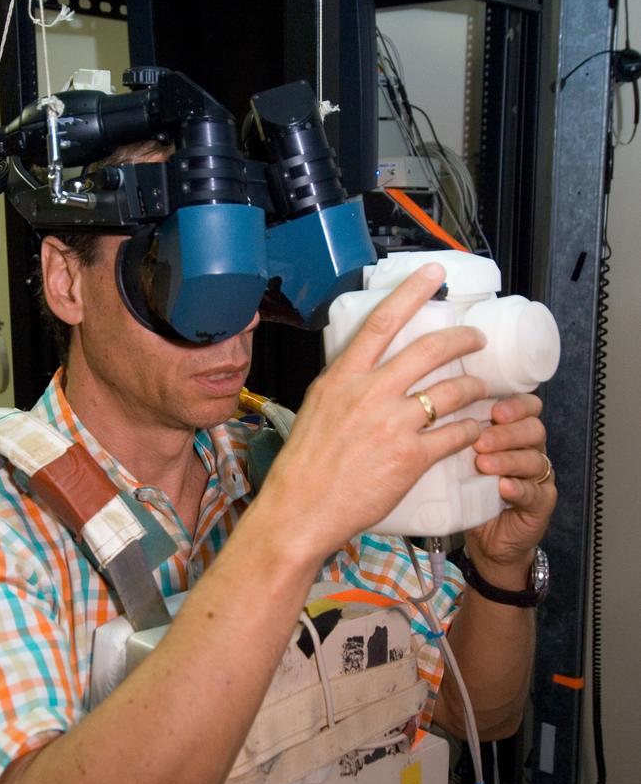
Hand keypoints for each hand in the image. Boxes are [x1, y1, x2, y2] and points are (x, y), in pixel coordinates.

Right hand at [258, 263, 489, 564]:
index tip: (434, 273)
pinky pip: (454, 434)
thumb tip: (366, 368)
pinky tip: (475, 429)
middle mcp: (369, 394)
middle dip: (462, 338)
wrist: (301, 510)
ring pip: (451, 391)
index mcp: (342, 378)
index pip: (382, 322)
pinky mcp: (411, 458)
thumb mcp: (316, 408)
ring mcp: (393, 425)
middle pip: (429, 351)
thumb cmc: (304, 465)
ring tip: (482, 387)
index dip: (412, 293)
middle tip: (476, 338)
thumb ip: (344, 384)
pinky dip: (470, 429)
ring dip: (474, 385)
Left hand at [467, 392, 556, 578]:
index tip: (494, 409)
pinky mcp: (542, 504)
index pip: (528, 408)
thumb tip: (433, 419)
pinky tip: (504, 487)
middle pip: (533, 430)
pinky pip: (535, 493)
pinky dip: (519, 488)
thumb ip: (459, 440)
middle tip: (481, 440)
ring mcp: (539, 478)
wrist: (488, 540)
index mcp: (516, 435)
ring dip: (508, 459)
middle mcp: (532, 451)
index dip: (516, 405)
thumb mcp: (463, 462)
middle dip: (506, 432)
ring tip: (484, 463)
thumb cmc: (474, 494)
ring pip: (534, 460)